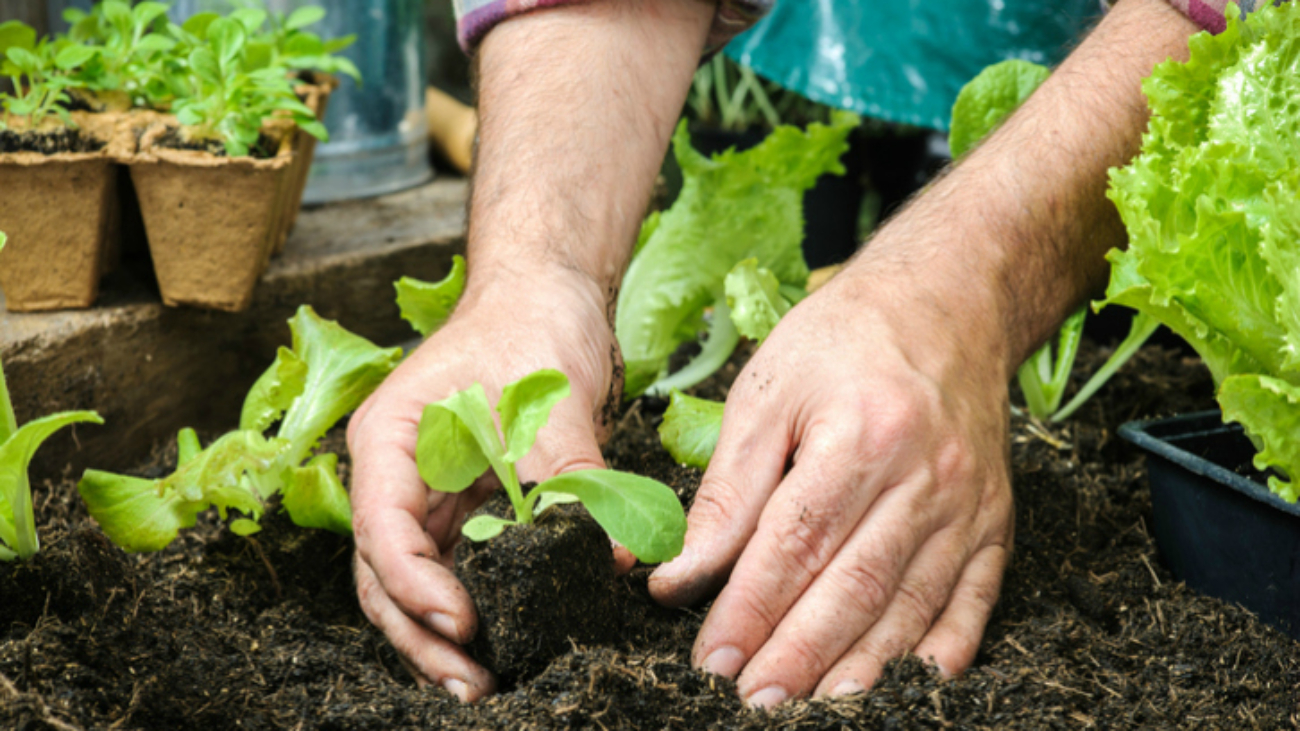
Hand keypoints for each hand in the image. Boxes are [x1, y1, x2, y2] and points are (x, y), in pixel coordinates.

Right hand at [347, 267, 620, 700]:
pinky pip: (464, 572)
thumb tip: (610, 554)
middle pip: (386, 575)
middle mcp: (398, 478)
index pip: (382, 527)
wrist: (548, 297)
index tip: (463, 622)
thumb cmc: (534, 325)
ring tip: (484, 685)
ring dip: (443, 638)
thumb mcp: (552, 396)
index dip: (415, 584)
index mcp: (390, 439)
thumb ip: (574, 476)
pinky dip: (481, 609)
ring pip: (417, 586)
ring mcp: (430, 499)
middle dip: (422, 635)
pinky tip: (508, 646)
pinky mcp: (469, 513)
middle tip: (471, 684)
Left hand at [649, 258, 1014, 705]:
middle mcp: (924, 477)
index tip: (711, 659)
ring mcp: (969, 504)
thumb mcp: (767, 392)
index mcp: (860, 435)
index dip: (750, 611)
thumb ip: (728, 489)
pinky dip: (943, 651)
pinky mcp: (995, 520)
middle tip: (753, 703)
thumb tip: (681, 574)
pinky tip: (909, 687)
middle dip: (798, 655)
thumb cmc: (843, 340)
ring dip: (861, 669)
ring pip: (911, 606)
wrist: (946, 302)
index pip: (794, 546)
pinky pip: (974, 600)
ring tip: (814, 710)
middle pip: (854, 587)